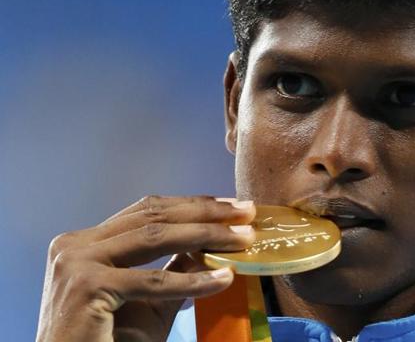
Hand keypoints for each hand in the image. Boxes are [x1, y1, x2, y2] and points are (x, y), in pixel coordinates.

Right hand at [36, 195, 255, 341]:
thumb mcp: (150, 301)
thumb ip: (175, 269)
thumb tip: (214, 246)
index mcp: (85, 242)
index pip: (146, 212)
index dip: (191, 204)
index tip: (229, 205)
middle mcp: (75, 244)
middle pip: (154, 217)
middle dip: (206, 213)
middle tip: (246, 212)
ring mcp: (76, 263)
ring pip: (155, 238)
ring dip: (207, 235)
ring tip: (244, 239)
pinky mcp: (85, 287)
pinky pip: (153, 280)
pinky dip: (193, 281)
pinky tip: (225, 278)